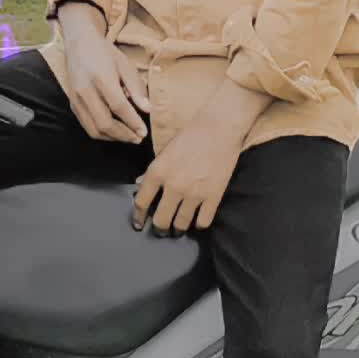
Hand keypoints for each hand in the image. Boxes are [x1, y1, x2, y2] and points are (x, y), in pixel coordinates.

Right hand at [61, 13, 148, 144]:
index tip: (144, 131)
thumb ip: (136, 88)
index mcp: (101, 78)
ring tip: (128, 137)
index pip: (118, 107)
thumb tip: (147, 109)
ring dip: (113, 138)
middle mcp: (86, 91)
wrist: (79, 43)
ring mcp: (76, 99)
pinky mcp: (73, 104)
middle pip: (104, 123)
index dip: (133, 122)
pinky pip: (87, 125)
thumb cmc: (105, 53)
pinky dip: (102, 133)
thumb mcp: (125, 65)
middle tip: (138, 138)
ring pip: (94, 129)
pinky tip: (114, 131)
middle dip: (123, 135)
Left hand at [132, 116, 241, 235]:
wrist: (220, 128)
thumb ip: (153, 171)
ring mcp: (194, 194)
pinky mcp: (213, 197)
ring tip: (179, 227)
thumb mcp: (166, 151)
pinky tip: (197, 219)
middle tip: (162, 228)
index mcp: (158, 172)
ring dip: (178, 229)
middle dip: (160, 228)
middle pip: (161, 221)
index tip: (139, 224)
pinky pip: (202, 223)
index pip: (141, 203)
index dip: (138, 217)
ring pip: (181, 225)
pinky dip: (198, 224)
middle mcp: (173, 186)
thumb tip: (140, 186)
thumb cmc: (191, 135)